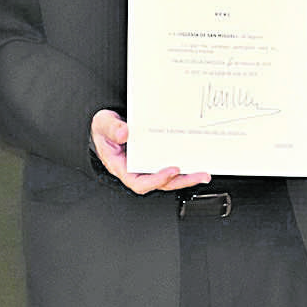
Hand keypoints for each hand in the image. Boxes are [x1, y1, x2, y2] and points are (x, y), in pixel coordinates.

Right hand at [90, 110, 211, 194]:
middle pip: (160, 183)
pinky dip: (184, 167)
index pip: (139, 182)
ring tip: (203, 174)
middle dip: (180, 181)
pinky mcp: (154, 159)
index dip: (157, 180)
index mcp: (122, 167)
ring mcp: (146, 166)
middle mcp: (136, 170)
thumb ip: (112, 128)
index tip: (172, 171)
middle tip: (198, 175)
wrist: (106, 126)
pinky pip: (170, 166)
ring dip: (186, 177)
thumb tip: (124, 133)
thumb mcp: (103, 124)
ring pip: (168, 178)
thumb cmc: (103, 129)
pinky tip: (196, 163)